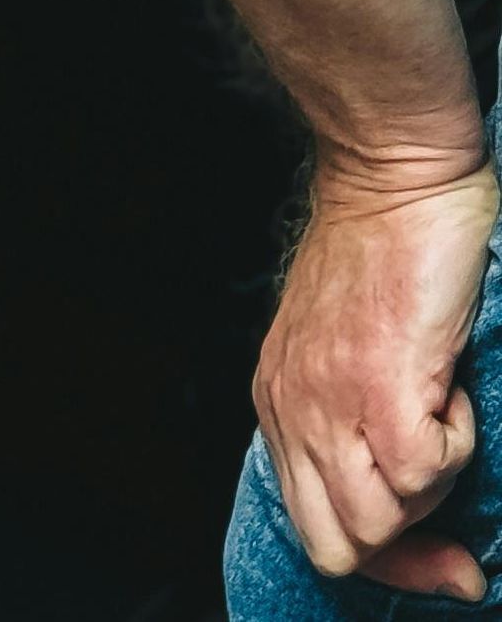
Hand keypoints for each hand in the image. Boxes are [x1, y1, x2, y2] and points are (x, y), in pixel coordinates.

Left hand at [255, 150, 497, 597]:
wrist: (393, 174)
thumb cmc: (384, 250)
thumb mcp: (344, 346)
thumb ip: (354, 415)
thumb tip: (416, 501)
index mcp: (282, 402)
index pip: (316, 529)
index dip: (386, 559)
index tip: (445, 562)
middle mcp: (295, 409)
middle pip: (339, 544)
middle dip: (407, 542)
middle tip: (447, 482)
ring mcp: (332, 401)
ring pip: (381, 521)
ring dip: (431, 485)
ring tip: (440, 411)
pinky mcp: (380, 384)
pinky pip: (423, 471)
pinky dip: (454, 442)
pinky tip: (451, 387)